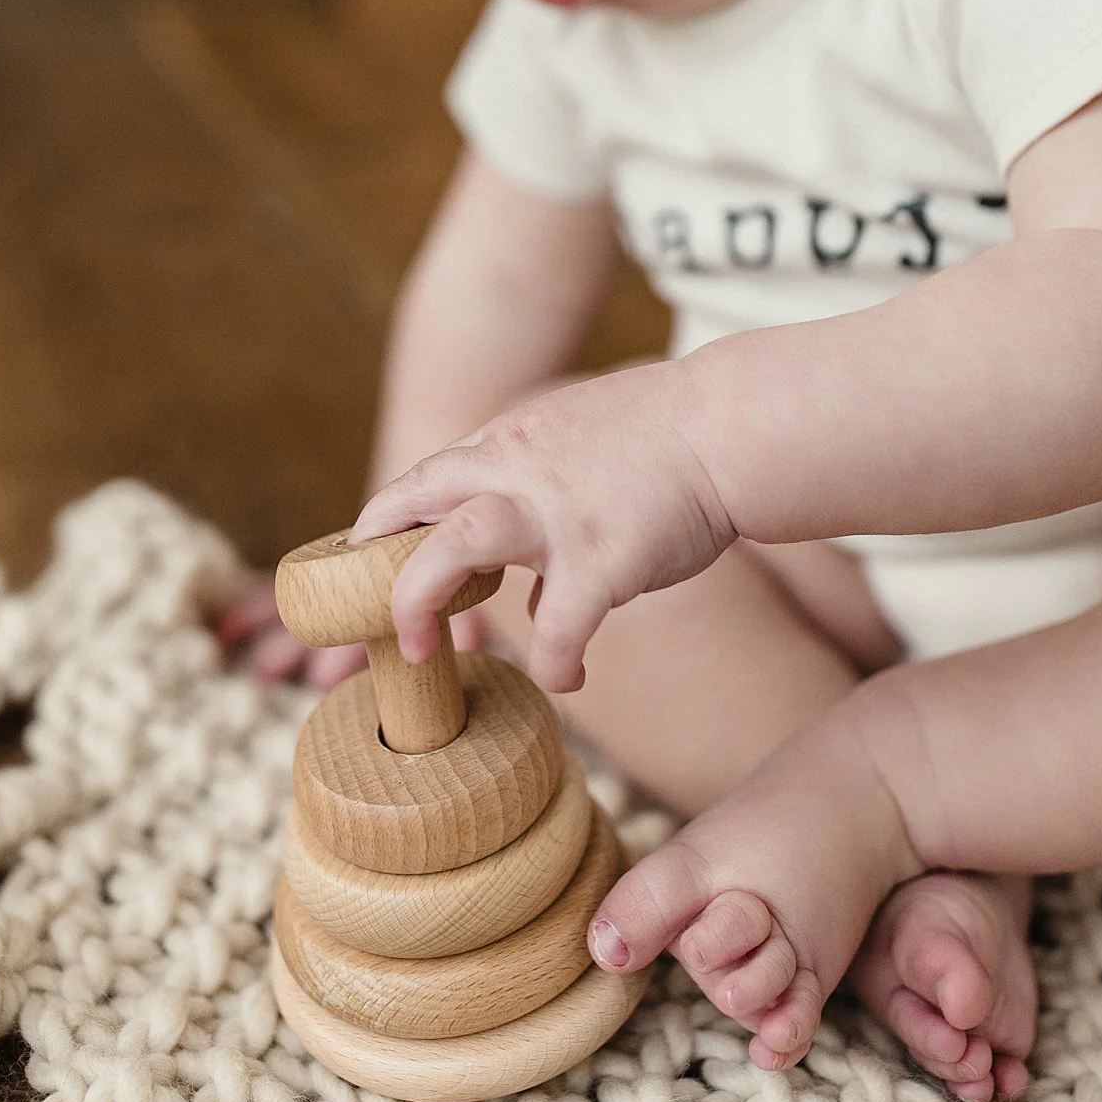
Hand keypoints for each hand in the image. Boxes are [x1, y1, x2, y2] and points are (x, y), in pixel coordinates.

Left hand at [351, 361, 734, 690]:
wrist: (733, 424)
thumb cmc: (667, 442)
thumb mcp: (579, 448)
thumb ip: (539, 504)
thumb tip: (532, 594)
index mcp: (508, 442)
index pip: (421, 483)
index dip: (383, 532)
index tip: (368, 575)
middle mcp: (518, 468)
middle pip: (412, 504)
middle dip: (377, 566)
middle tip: (377, 624)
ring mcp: (558, 511)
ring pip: (458, 546)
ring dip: (424, 601)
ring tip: (425, 654)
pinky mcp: (605, 555)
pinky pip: (557, 626)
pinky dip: (553, 662)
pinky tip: (567, 678)